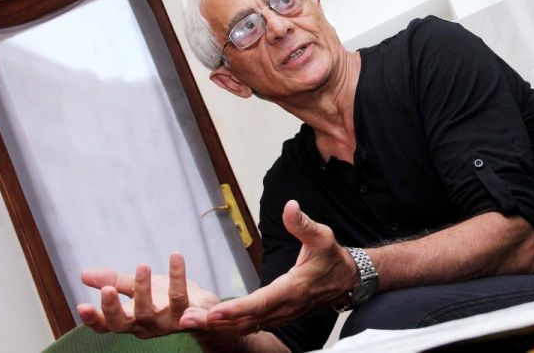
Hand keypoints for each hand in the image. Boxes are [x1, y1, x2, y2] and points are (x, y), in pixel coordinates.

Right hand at [78, 253, 218, 337]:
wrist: (200, 307)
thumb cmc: (163, 298)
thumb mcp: (136, 288)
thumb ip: (113, 281)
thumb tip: (83, 274)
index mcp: (130, 320)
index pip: (106, 325)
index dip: (93, 319)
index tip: (81, 306)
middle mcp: (145, 325)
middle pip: (123, 323)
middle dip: (113, 308)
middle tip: (107, 289)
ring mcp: (165, 322)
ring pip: (150, 311)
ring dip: (143, 290)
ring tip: (142, 266)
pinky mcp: (187, 312)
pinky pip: (181, 295)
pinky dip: (178, 276)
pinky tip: (176, 256)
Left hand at [179, 200, 356, 333]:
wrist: (347, 281)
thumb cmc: (332, 257)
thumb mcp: (322, 235)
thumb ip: (303, 223)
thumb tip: (290, 206)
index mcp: (293, 289)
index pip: (260, 302)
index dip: (236, 309)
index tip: (214, 313)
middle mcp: (285, 307)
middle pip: (246, 320)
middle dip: (216, 323)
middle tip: (186, 321)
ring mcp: (281, 315)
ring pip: (247, 326)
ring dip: (218, 326)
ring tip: (190, 322)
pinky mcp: (278, 316)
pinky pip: (251, 325)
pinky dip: (230, 326)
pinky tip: (211, 322)